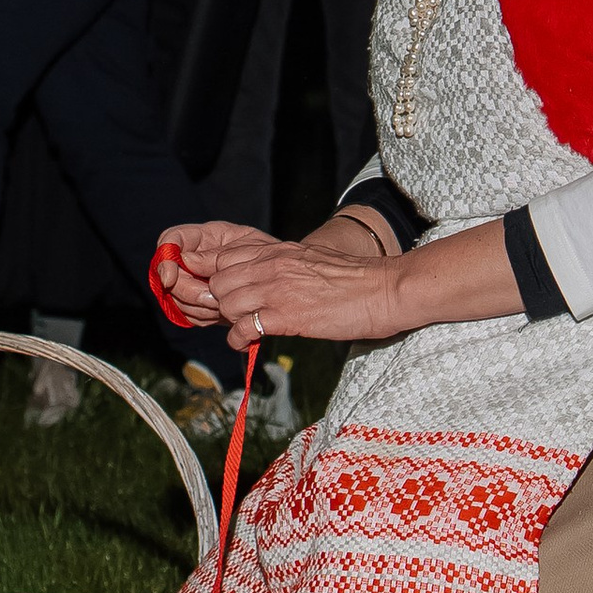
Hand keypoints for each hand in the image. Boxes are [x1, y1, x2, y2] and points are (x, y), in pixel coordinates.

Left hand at [154, 215, 407, 347]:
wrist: (381, 290)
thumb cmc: (351, 279)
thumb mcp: (308, 259)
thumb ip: (280, 264)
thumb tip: (259, 277)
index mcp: (276, 251)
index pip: (222, 256)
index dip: (211, 274)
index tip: (211, 290)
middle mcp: (271, 266)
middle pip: (218, 282)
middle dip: (219, 300)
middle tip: (232, 313)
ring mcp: (277, 290)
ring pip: (225, 304)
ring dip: (229, 320)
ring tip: (243, 327)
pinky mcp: (285, 316)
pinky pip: (241, 328)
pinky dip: (238, 338)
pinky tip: (247, 341)